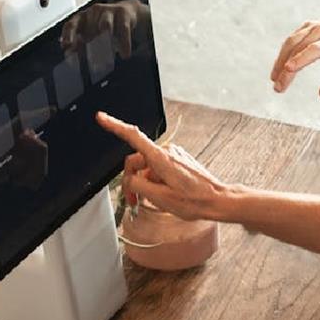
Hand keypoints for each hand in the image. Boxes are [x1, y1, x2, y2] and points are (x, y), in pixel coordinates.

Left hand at [61, 0, 149, 58]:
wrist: (127, 12)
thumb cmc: (104, 25)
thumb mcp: (91, 34)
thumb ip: (80, 45)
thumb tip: (69, 55)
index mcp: (82, 17)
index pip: (71, 24)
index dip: (68, 35)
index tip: (66, 46)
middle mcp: (93, 12)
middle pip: (90, 28)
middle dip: (90, 44)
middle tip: (90, 60)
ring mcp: (108, 11)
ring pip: (106, 25)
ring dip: (105, 39)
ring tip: (107, 54)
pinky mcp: (123, 14)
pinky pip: (123, 30)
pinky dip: (124, 43)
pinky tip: (124, 54)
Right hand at [96, 111, 229, 220]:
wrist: (217, 200)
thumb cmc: (194, 201)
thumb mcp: (159, 198)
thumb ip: (138, 186)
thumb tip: (130, 180)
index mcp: (160, 158)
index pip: (133, 136)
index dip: (115, 126)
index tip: (102, 118)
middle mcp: (167, 152)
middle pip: (137, 160)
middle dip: (132, 180)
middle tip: (134, 199)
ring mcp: (174, 155)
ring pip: (147, 167)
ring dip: (145, 183)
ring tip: (152, 200)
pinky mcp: (179, 160)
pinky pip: (158, 167)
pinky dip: (155, 180)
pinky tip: (162, 194)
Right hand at [270, 19, 319, 96]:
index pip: (316, 49)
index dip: (301, 59)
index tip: (288, 70)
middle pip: (299, 47)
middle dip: (286, 68)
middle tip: (278, 87)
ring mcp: (314, 26)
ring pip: (291, 42)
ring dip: (280, 61)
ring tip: (275, 80)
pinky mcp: (308, 26)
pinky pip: (292, 40)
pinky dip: (284, 54)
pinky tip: (280, 68)